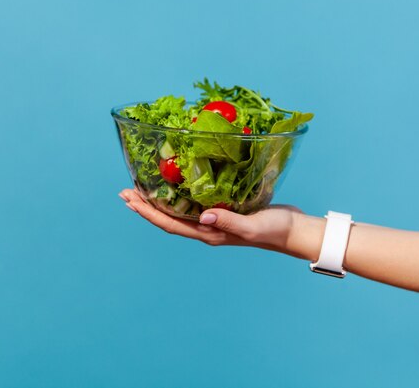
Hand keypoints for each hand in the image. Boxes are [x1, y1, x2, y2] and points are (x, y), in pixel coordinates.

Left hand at [119, 188, 324, 260]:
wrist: (294, 230)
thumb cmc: (275, 229)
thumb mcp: (252, 225)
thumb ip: (228, 221)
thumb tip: (202, 215)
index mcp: (209, 234)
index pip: (171, 224)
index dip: (148, 213)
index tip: (130, 201)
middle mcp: (207, 228)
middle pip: (168, 218)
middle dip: (145, 206)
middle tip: (125, 192)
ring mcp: (215, 219)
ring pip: (179, 210)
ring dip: (158, 200)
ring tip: (141, 188)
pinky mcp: (225, 208)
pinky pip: (194, 202)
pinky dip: (179, 194)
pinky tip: (177, 184)